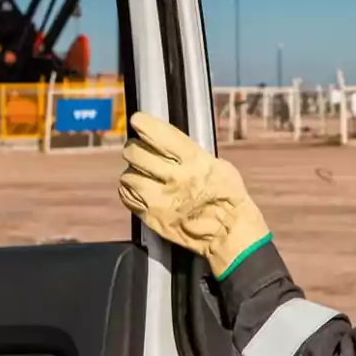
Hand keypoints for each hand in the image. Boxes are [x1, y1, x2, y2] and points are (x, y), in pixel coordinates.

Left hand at [119, 111, 270, 278]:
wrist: (228, 233)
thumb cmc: (229, 197)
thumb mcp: (219, 166)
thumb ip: (191, 154)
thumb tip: (167, 143)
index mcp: (194, 161)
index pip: (158, 135)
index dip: (143, 124)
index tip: (138, 121)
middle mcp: (174, 178)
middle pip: (135, 153)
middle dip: (136, 148)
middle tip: (142, 151)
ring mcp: (159, 199)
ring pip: (128, 175)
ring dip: (134, 172)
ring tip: (145, 175)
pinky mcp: (149, 217)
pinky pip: (127, 196)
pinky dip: (131, 190)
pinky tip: (143, 190)